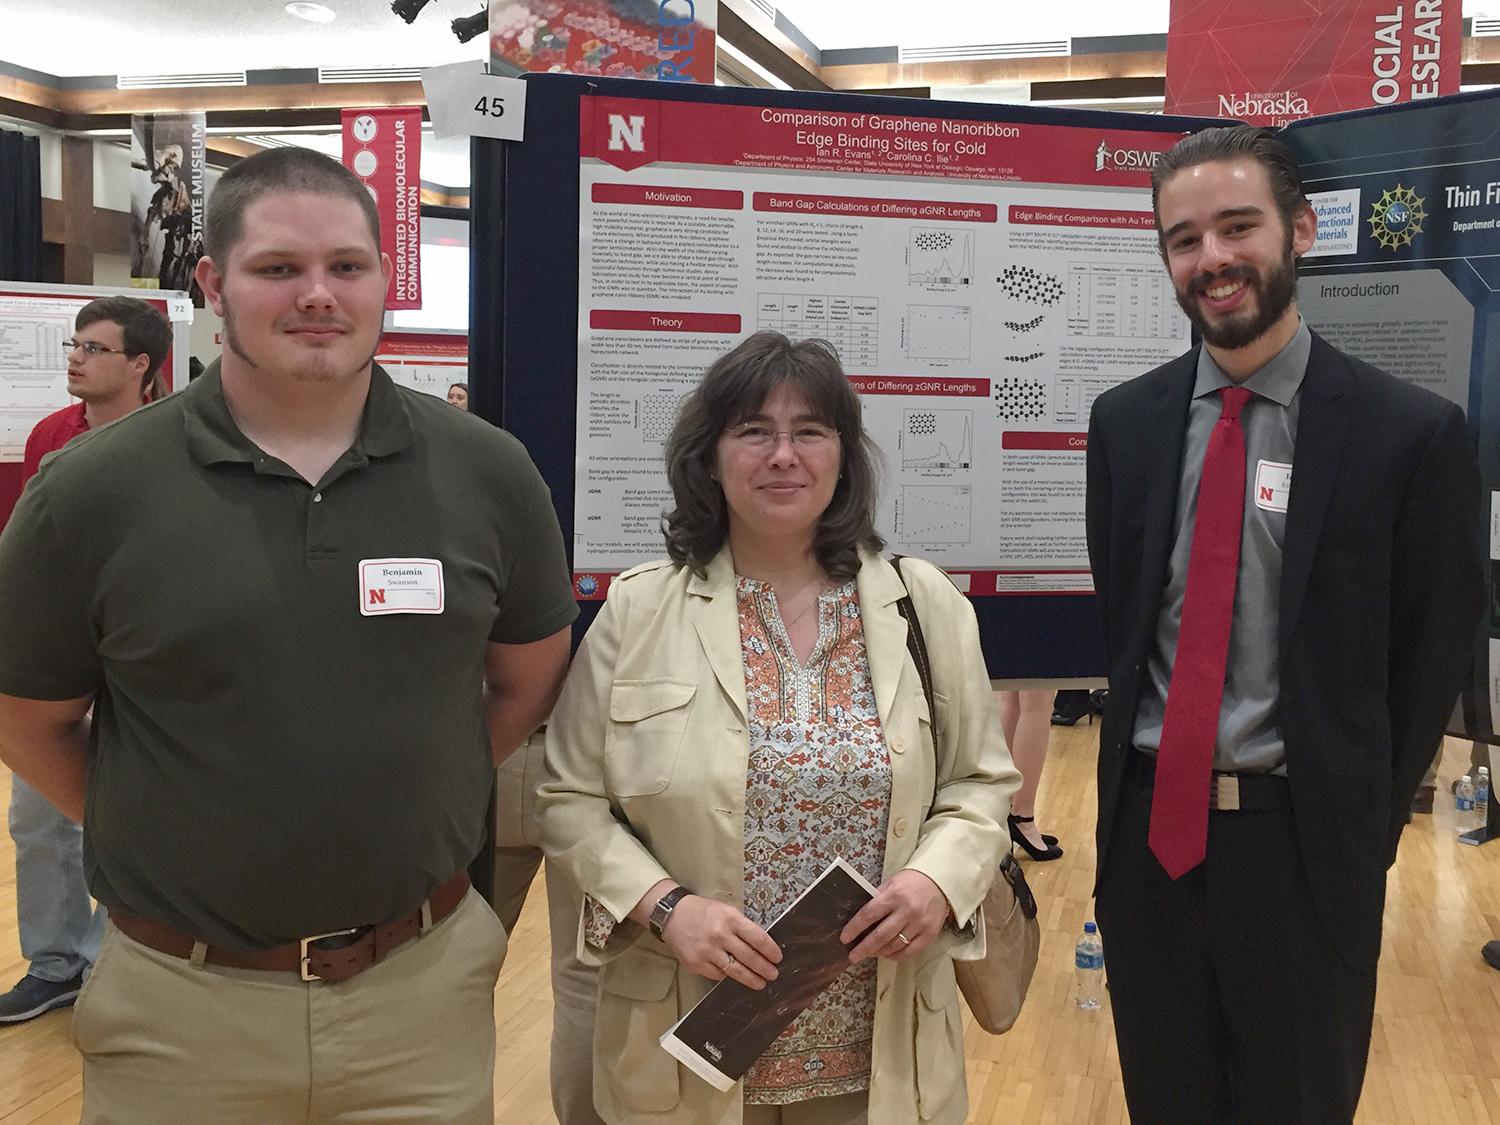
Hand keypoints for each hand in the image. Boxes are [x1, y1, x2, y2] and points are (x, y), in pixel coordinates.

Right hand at [659, 895, 781, 989]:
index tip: (778, 958)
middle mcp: (720, 936)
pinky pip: (718, 975)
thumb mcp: (726, 910)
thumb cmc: (703, 911)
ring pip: (735, 971)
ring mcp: (707, 952)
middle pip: (749, 958)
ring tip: (760, 983)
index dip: (771, 951)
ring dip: (751, 979)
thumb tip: (761, 946)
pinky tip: (734, 976)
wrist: (672, 915)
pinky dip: (728, 976)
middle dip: (765, 969)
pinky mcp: (696, 964)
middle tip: (773, 975)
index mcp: (730, 919)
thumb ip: (741, 927)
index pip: (758, 939)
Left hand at [840, 869, 949, 963]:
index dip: (854, 928)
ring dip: (879, 952)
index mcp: (894, 895)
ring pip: (894, 945)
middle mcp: (907, 911)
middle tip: (853, 956)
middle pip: (880, 935)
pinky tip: (887, 954)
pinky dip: (896, 956)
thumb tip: (860, 918)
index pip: (869, 914)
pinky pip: (910, 951)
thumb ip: (877, 899)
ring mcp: (919, 924)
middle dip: (864, 948)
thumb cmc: (912, 881)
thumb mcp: (891, 884)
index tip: (845, 938)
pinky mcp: (930, 934)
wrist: (941, 882)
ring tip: (870, 953)